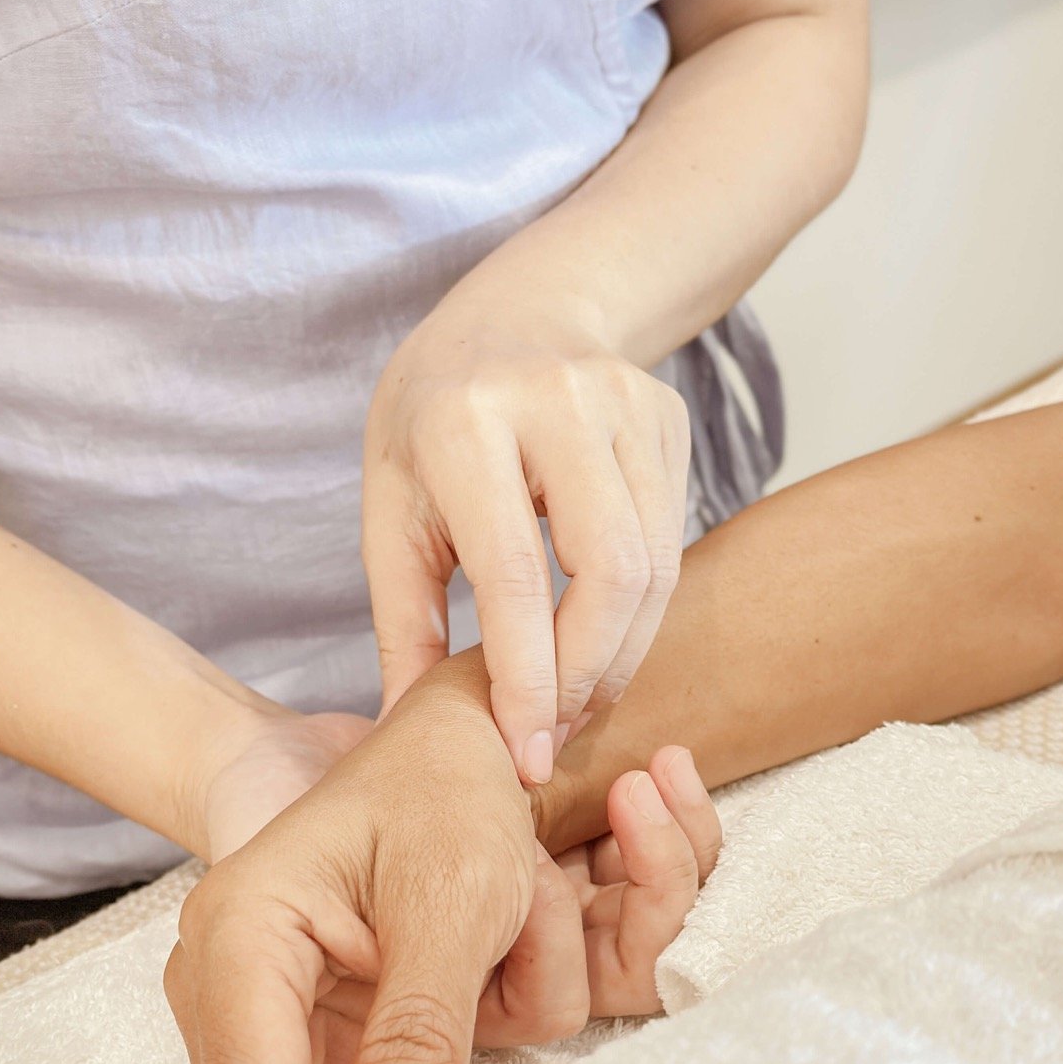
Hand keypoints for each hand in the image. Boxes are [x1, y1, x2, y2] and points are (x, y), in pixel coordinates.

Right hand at [164, 655, 717, 1063]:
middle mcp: (245, 990)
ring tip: (513, 931)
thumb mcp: (452, 893)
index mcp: (242, 940)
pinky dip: (454, 1059)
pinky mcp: (340, 1031)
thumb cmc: (448, 785)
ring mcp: (289, 1017)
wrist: (456, 734)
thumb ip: (420, 1027)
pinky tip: (508, 953)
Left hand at [363, 290, 691, 785]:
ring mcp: (628, 403)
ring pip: (656, 567)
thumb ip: (403, 617)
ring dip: (622, 656)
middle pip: (611, 573)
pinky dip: (641, 614)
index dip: (526, 678)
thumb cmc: (432, 417)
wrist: (515, 311)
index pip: (514, 574)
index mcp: (465, 422)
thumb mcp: (390, 504)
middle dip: (588, 675)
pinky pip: (672, 543)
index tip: (527, 752)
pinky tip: (601, 644)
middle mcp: (558, 401)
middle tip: (557, 733)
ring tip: (578, 701)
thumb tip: (406, 728)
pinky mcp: (671, 420)